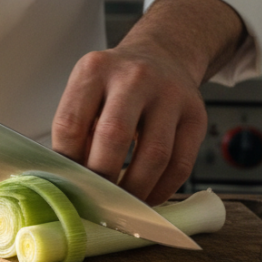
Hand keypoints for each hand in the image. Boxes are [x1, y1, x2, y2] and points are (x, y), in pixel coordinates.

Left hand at [51, 0, 244, 205]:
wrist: (162, 56)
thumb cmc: (115, 83)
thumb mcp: (87, 90)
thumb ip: (76, 129)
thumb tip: (68, 182)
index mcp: (95, 70)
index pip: (71, 123)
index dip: (66, 162)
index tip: (66, 184)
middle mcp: (134, 78)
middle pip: (114, 136)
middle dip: (101, 178)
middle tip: (94, 200)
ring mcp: (170, 95)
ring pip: (154, 156)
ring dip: (135, 190)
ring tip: (121, 205)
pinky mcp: (196, 116)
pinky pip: (181, 164)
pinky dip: (162, 189)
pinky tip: (147, 197)